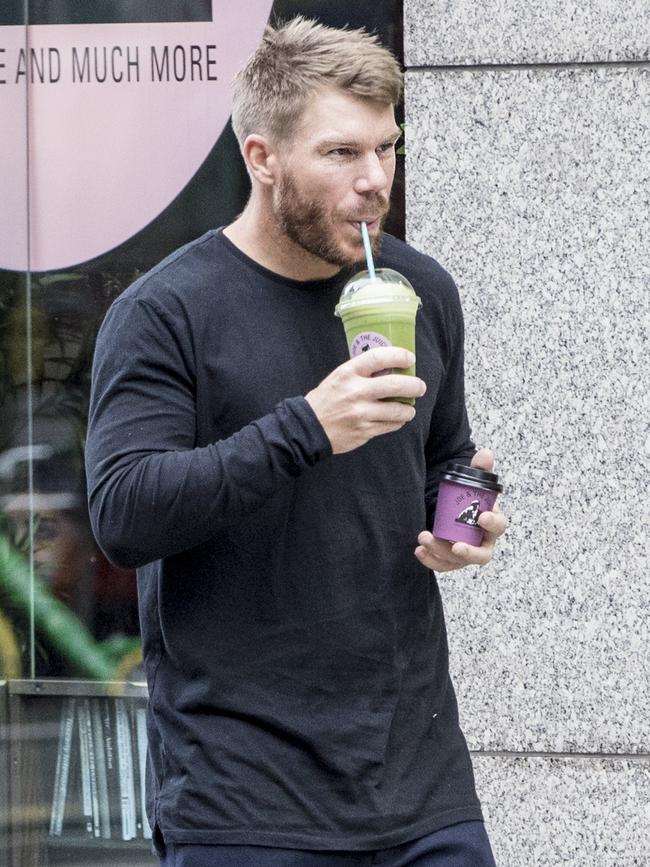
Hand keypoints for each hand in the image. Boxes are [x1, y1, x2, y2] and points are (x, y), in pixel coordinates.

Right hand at [305, 348, 426, 453]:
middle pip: (395, 385)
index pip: (378, 357)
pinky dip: (397, 422)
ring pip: (397, 410)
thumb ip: (362, 372)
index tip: (409, 358)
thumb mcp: (339, 377)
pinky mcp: (364, 431)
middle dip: (414, 385)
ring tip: (409, 408)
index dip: (399, 355)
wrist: (309, 427)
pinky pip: (390, 425)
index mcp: (348, 373)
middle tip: (420, 387)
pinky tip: (396, 419)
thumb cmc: (326, 399)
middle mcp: (355, 392)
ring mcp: (361, 413)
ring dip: (408, 409)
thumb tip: (391, 368)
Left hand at [414, 447, 505, 571]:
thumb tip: (485, 453)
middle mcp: (482, 542)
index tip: (481, 517)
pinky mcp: (450, 559)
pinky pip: (443, 564)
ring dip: (441, 552)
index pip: (499, 526)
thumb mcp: (473, 479)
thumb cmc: (467, 496)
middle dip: (469, 552)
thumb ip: (480, 467)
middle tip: (457, 547)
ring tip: (424, 538)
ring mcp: (466, 552)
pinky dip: (431, 560)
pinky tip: (419, 550)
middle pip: (481, 554)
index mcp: (492, 522)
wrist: (451, 506)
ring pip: (457, 561)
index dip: (493, 523)